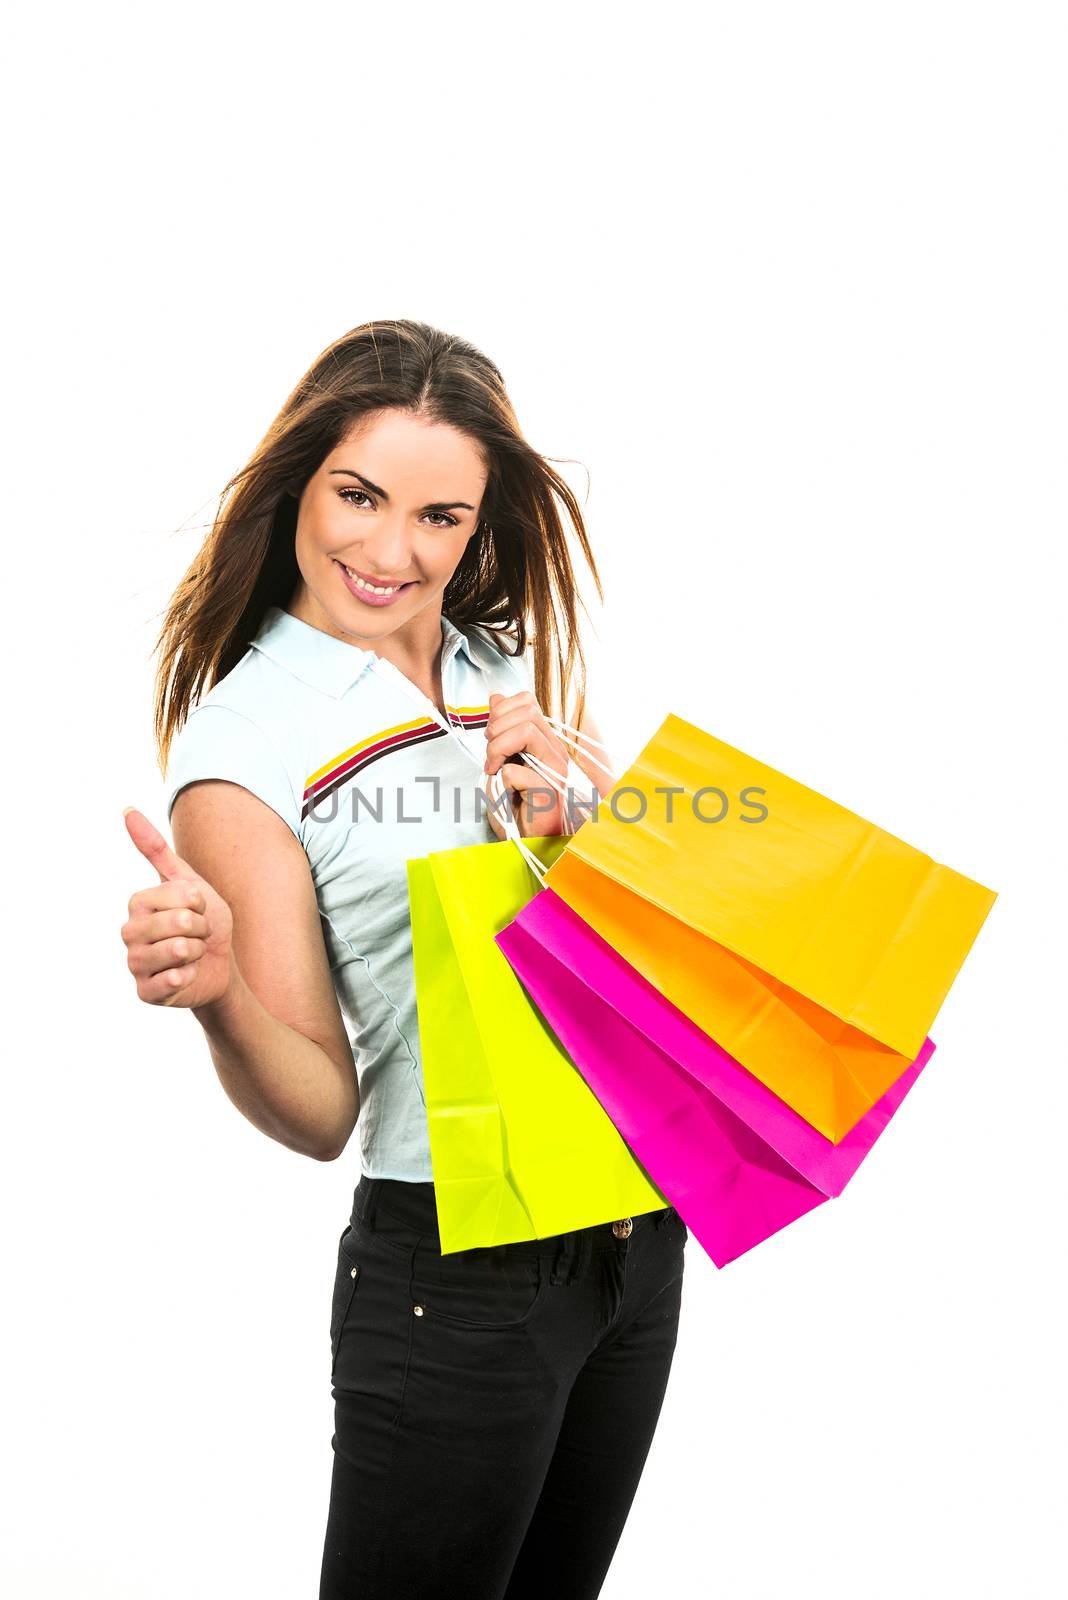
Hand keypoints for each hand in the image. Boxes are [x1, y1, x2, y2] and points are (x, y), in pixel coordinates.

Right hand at [120, 807, 235, 1007]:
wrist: (221, 966)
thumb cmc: (204, 923)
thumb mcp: (188, 882)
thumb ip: (157, 850)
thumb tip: (126, 810)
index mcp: (137, 904)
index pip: (177, 896)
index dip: (199, 904)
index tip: (198, 910)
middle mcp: (129, 933)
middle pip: (178, 923)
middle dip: (202, 928)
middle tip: (198, 935)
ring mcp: (134, 964)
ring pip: (177, 951)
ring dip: (198, 951)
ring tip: (193, 954)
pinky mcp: (145, 992)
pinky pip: (169, 981)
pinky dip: (188, 976)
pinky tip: (186, 975)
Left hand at [483, 690, 572, 837]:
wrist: (524, 841)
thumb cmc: (515, 804)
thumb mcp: (500, 758)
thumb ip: (500, 728)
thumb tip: (495, 695)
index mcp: (545, 740)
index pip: (527, 701)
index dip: (501, 711)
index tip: (490, 736)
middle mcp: (555, 750)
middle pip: (526, 711)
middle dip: (496, 728)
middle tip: (490, 754)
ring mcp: (555, 770)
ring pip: (527, 731)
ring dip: (498, 748)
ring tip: (494, 769)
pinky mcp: (549, 792)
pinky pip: (517, 771)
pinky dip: (502, 780)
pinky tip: (505, 792)